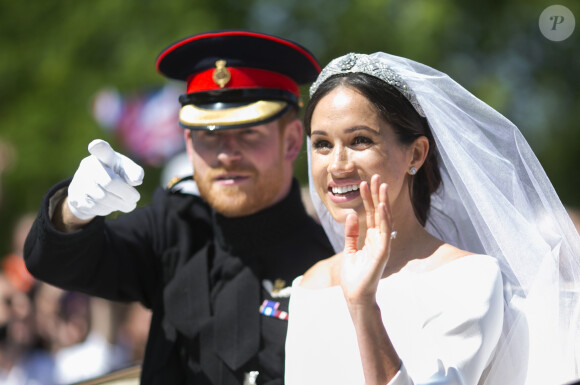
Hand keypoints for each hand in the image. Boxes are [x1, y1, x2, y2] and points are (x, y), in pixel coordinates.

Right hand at [67, 139, 143, 219]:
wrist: (90, 190)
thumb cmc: (114, 174)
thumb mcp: (125, 170)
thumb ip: (134, 172)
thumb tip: (136, 180)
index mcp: (103, 156)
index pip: (101, 150)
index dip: (99, 147)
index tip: (96, 145)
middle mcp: (88, 166)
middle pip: (110, 183)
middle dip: (127, 194)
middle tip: (136, 199)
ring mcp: (80, 182)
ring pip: (104, 198)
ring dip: (120, 204)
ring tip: (128, 204)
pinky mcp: (75, 197)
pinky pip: (96, 208)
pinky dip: (109, 209)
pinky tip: (112, 206)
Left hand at [341, 174, 392, 305]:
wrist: (356, 295)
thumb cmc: (354, 276)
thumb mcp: (349, 250)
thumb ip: (351, 233)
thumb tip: (352, 213)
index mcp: (371, 239)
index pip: (371, 214)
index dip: (368, 198)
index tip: (364, 182)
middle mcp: (379, 239)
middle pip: (379, 212)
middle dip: (377, 194)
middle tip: (376, 176)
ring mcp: (382, 245)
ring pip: (384, 219)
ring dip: (383, 201)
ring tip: (381, 185)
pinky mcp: (383, 253)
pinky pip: (385, 232)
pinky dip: (385, 219)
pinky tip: (382, 206)